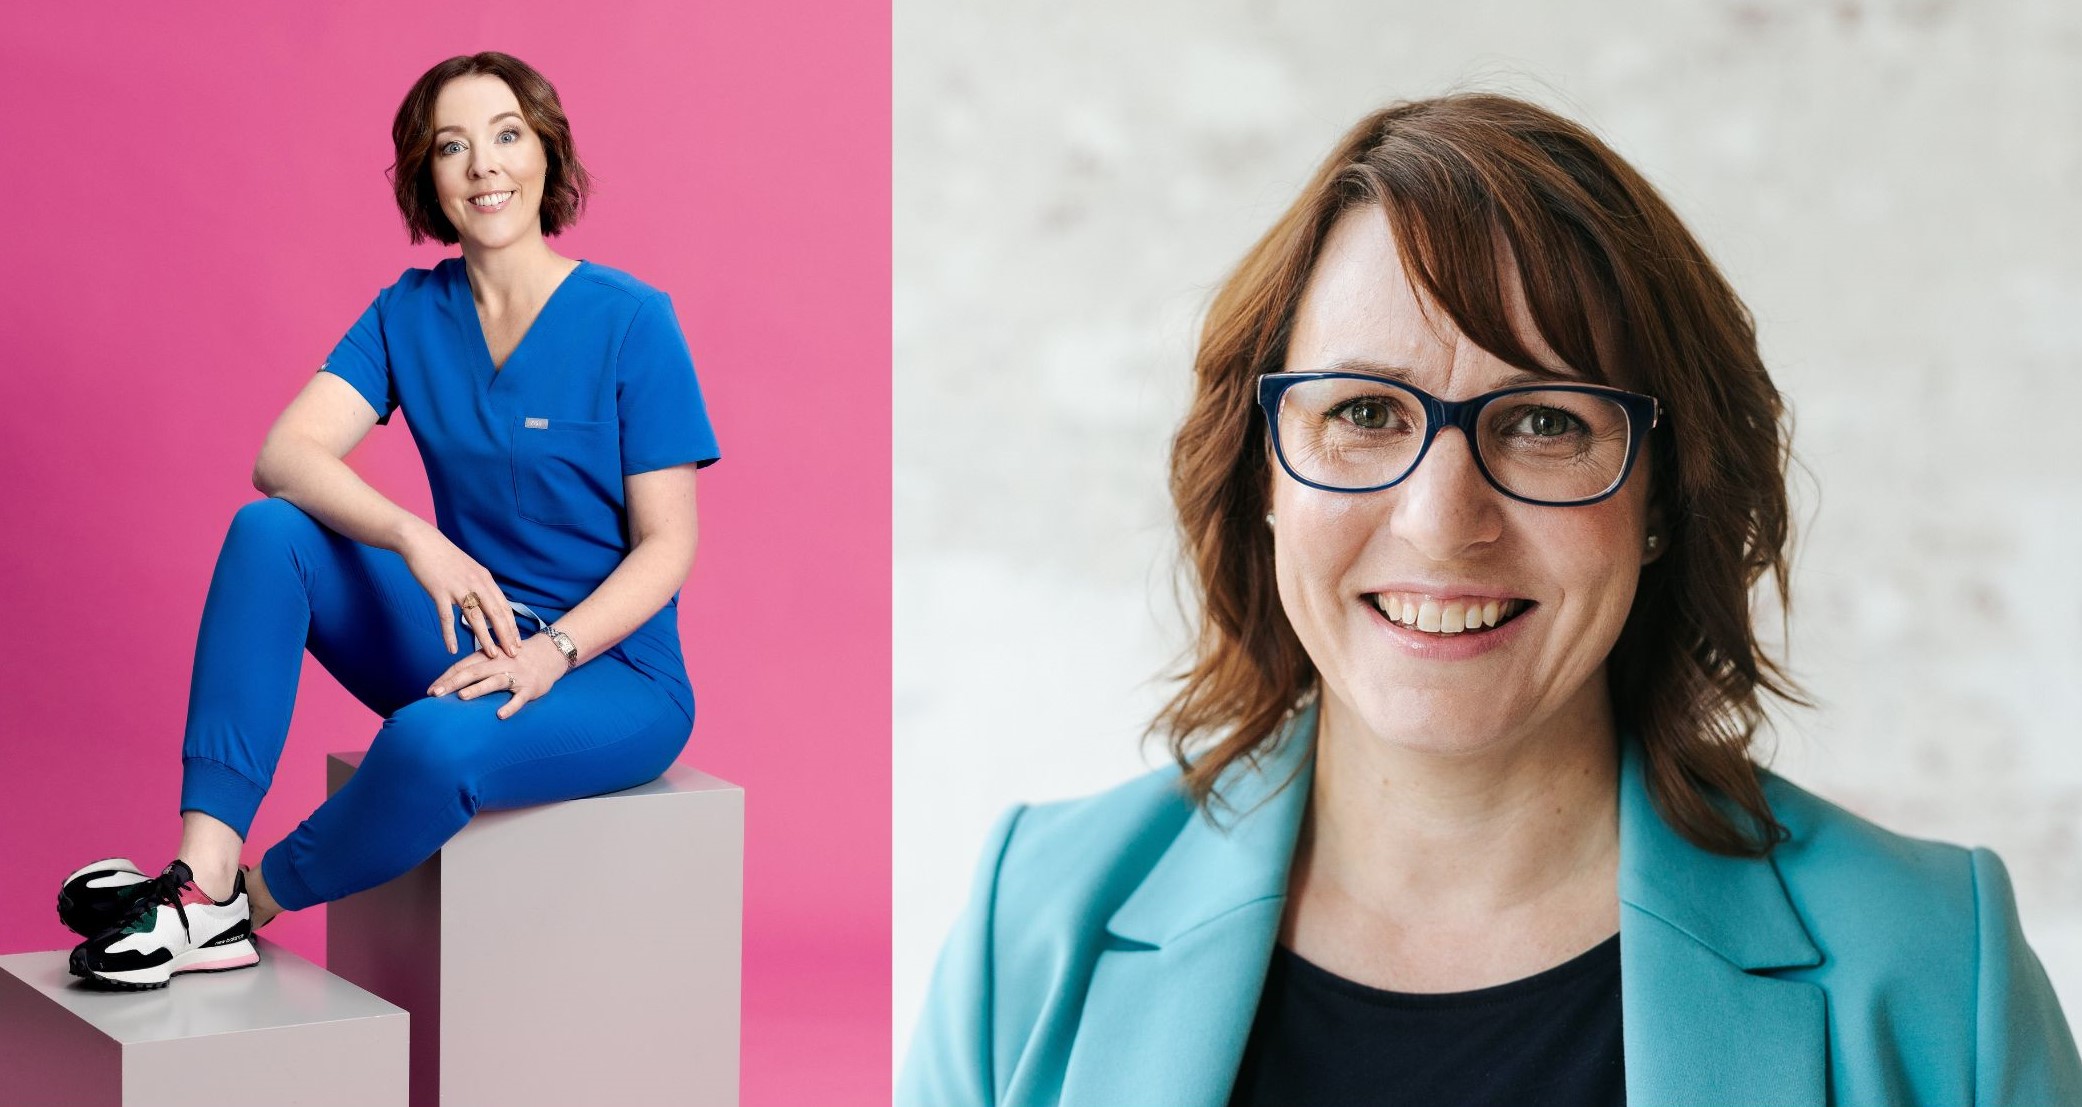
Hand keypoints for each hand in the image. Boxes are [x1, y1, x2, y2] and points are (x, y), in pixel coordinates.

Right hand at [398, 526, 522, 660]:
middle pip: (496, 613)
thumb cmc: (444, 557)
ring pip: (475, 617)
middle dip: (506, 635)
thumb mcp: (469, 569)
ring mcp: (458, 588)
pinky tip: (452, 649)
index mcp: (485, 579)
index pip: (504, 607)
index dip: (512, 626)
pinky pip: (446, 617)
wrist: (421, 541)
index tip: (518, 641)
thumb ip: (479, 586)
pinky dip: (449, 634)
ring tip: (492, 655)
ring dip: (485, 638)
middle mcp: (476, 583)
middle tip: (514, 653)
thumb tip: (488, 603)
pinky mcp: (439, 591)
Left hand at [426, 635, 568, 719]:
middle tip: (436, 693)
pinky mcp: (530, 688)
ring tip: (462, 696)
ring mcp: (516, 675)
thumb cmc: (516, 658)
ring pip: (495, 681)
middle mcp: (500, 664)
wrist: (550, 653)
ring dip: (478, 688)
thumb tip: (450, 681)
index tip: (430, 689)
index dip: (446, 677)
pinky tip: (500, 715)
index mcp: (489, 656)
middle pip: (474, 672)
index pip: (463, 666)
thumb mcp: (495, 657)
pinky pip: (519, 699)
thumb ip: (476, 666)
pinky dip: (510, 706)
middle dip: (453, 682)